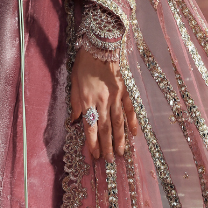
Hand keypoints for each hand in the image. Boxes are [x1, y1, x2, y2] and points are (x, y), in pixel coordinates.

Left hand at [70, 46, 138, 161]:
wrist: (100, 47)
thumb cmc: (83, 64)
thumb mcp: (73, 83)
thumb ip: (76, 104)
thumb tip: (76, 121)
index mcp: (87, 100)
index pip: (90, 127)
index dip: (92, 143)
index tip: (95, 155)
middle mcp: (102, 101)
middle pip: (105, 128)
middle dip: (106, 146)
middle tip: (108, 160)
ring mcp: (115, 97)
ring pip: (118, 122)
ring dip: (120, 139)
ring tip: (121, 153)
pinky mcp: (125, 91)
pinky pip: (129, 109)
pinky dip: (132, 122)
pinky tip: (134, 134)